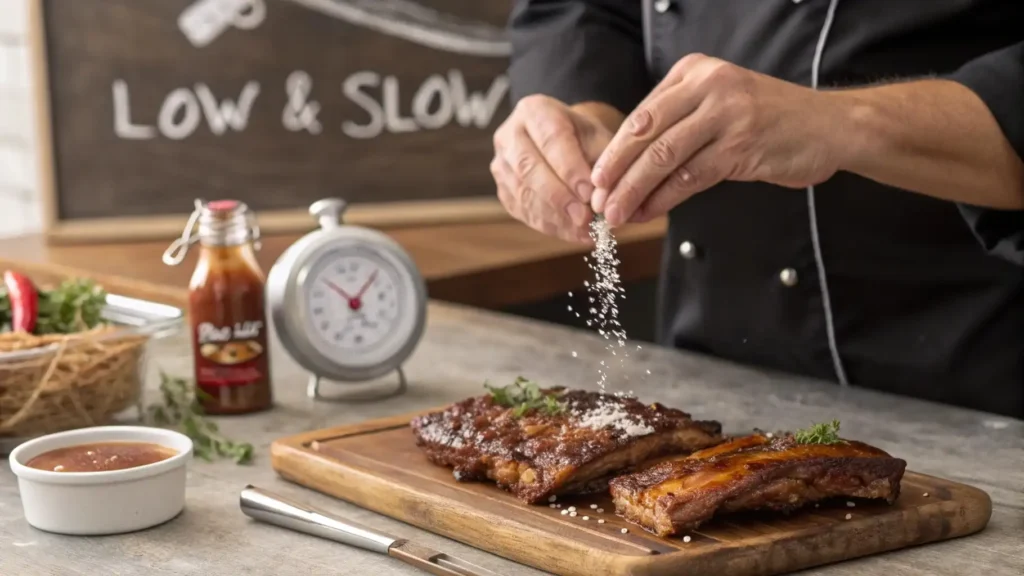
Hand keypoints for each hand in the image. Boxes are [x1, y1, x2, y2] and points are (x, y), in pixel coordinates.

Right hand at [491, 96, 620, 242]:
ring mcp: (501, 164)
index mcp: (534, 110)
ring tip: (585, 231)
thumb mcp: (599, 139)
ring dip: (555, 216)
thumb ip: (603, 166)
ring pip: (523, 193)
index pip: (551, 139)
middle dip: (559, 197)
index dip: (570, 168)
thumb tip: (602, 203)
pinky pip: (523, 211)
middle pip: (529, 167)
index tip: (589, 193)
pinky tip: (575, 234)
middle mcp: (509, 135)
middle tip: (585, 218)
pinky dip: (550, 226)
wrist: (563, 144)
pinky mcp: (502, 190)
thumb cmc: (584, 139)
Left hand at [591, 54, 843, 225]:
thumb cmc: (769, 122)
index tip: (594, 181)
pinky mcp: (741, 144)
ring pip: (663, 157)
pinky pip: (690, 176)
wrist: (830, 126)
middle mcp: (708, 85)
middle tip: (597, 202)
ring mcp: (726, 113)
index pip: (641, 115)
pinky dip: (664, 198)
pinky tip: (649, 213)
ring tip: (616, 214)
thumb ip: (677, 126)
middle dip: (615, 172)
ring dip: (634, 191)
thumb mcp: (718, 107)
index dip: (614, 152)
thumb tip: (626, 167)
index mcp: (694, 72)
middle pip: (645, 134)